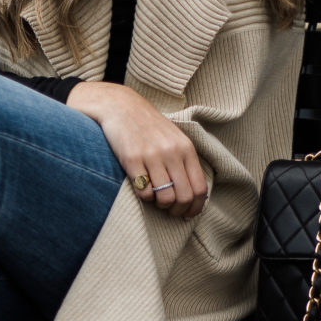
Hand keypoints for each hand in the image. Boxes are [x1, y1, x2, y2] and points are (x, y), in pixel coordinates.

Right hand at [67, 82, 208, 218]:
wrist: (121, 107)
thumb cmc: (149, 126)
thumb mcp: (174, 139)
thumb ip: (185, 161)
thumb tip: (194, 194)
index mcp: (186, 149)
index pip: (200, 188)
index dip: (195, 207)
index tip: (188, 214)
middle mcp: (172, 152)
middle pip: (184, 196)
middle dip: (178, 210)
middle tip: (170, 210)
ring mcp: (152, 156)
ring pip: (165, 197)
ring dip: (160, 205)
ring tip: (155, 199)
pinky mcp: (132, 159)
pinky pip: (144, 191)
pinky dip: (145, 197)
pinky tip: (142, 188)